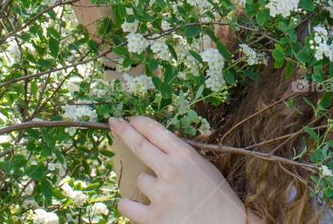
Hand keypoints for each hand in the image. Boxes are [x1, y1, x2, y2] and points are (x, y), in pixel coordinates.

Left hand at [108, 116, 252, 223]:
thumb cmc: (218, 197)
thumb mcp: (204, 168)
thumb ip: (183, 157)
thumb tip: (161, 146)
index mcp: (185, 156)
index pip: (156, 131)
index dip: (140, 123)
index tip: (130, 119)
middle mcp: (171, 171)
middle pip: (139, 145)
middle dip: (124, 131)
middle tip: (114, 123)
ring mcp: (161, 194)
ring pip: (139, 180)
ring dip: (147, 185)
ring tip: (164, 195)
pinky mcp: (153, 218)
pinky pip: (127, 205)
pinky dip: (130, 206)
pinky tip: (138, 207)